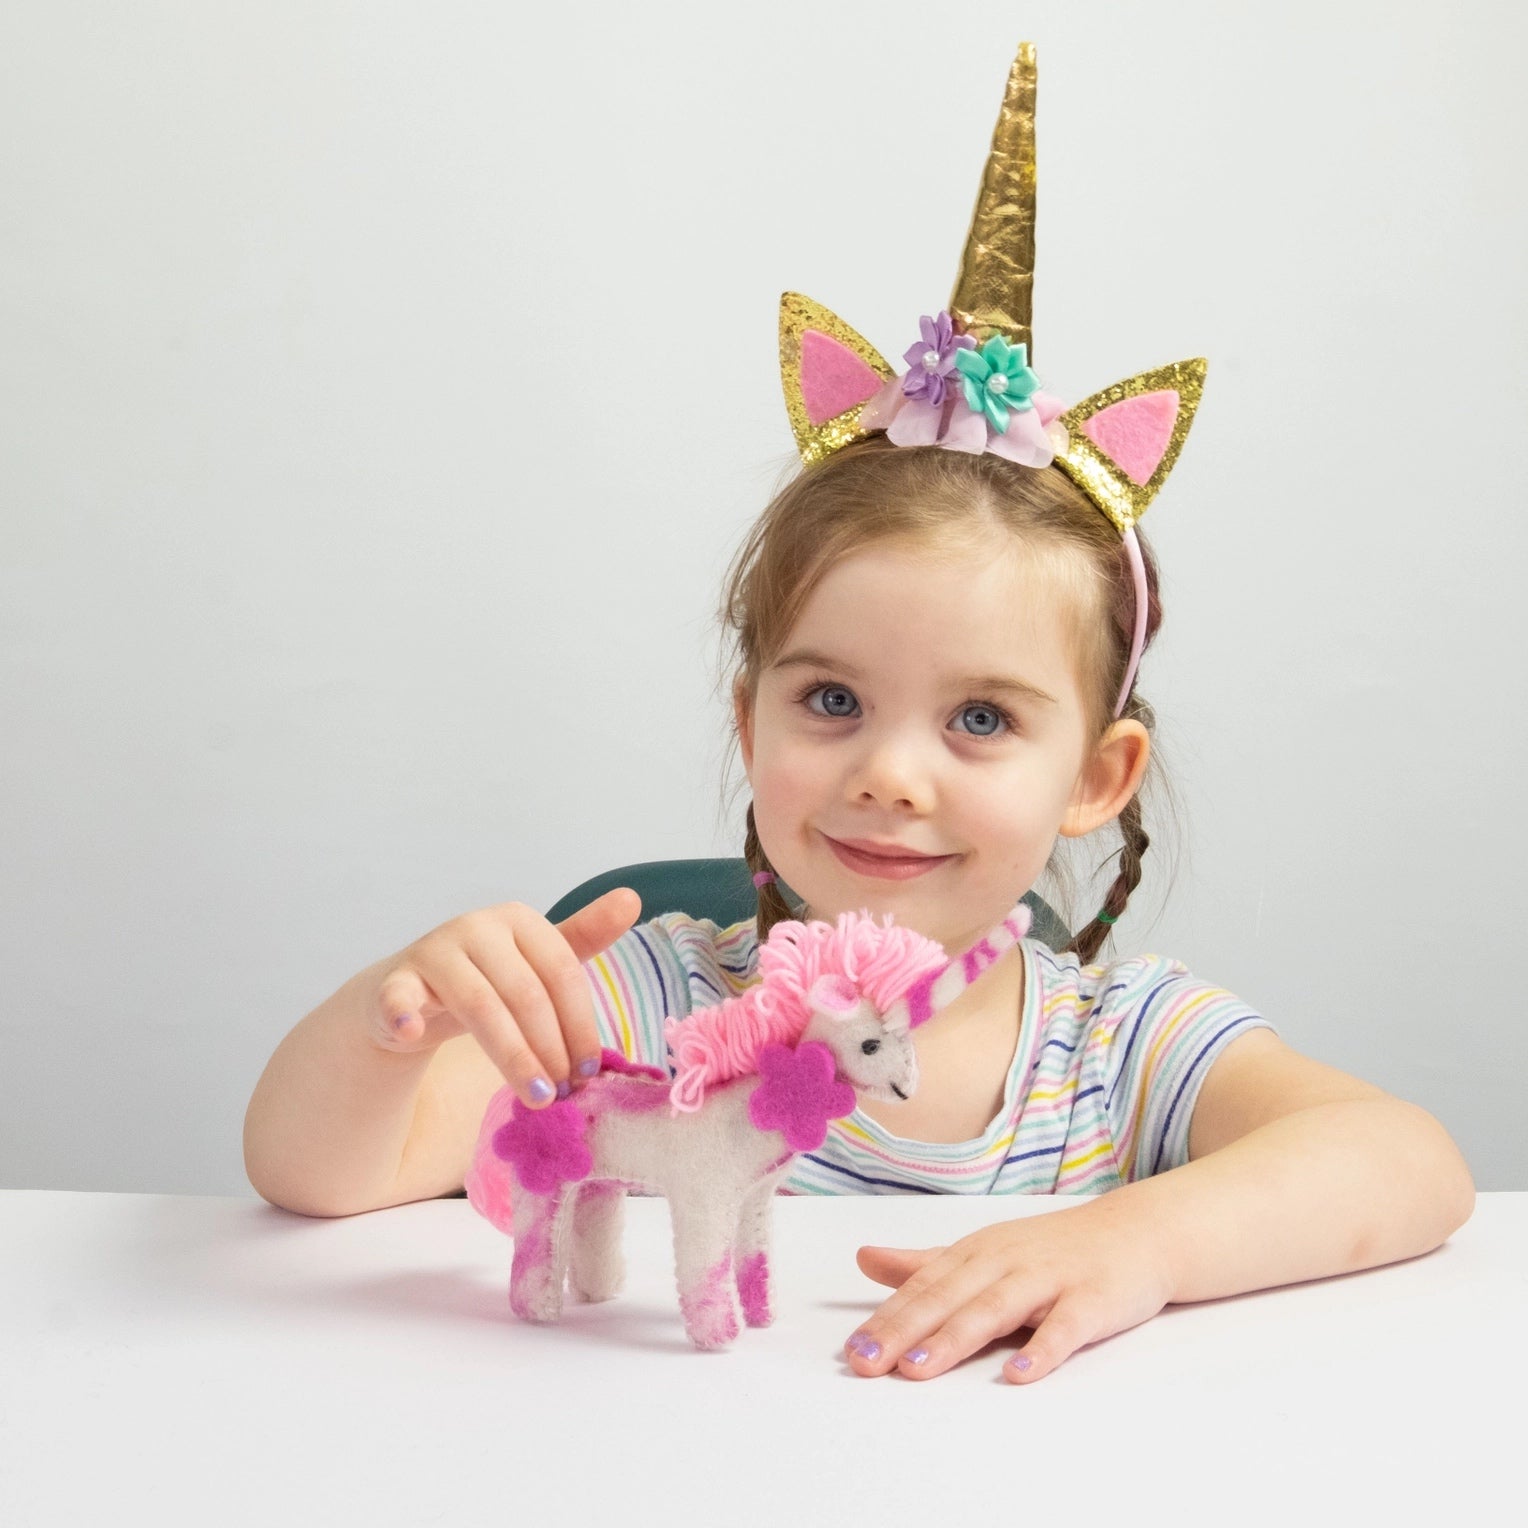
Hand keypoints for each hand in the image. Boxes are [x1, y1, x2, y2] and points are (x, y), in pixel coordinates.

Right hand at [365, 888, 641, 1108]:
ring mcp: (434, 951)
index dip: (580, 1024)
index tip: (590, 1071)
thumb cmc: (487, 978)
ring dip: (511, 1056)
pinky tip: (413, 1034)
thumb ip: (582, 937)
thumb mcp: (535, 961)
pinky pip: (399, 996)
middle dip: (550, 1049)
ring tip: (535, 1097)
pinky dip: (403, 1013)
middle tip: (563, 1095)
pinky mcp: (395, 980)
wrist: (410, 992)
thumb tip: (632, 899)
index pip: (562, 972)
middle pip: (526, 993)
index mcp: (519, 919)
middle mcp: (477, 927)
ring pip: (480, 1005)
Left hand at [843, 1193, 1175, 1382]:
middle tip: (866, 1362)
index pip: (924, 1287)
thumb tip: (864, 1259)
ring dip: (955, 1338)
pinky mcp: (1091, 1300)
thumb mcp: (982, 1251)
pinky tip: (1017, 1375)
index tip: (853, 1349)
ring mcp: (1049, 1279)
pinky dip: (1041, 1350)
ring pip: (995, 1309)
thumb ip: (925, 1263)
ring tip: (919, 1369)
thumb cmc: (1051, 1250)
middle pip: (949, 1297)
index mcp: (976, 1253)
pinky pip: (1064, 1327)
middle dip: (905, 1330)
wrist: (1136, 1233)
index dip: (887, 1318)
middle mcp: (1005, 1261)